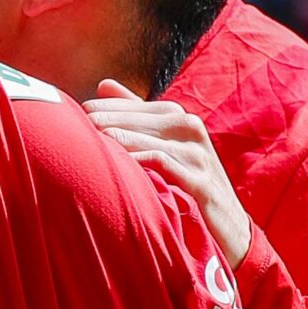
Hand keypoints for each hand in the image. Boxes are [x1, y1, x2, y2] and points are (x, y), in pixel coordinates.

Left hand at [85, 81, 250, 265]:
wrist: (229, 223)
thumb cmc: (189, 180)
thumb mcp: (166, 144)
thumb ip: (136, 115)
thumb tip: (102, 85)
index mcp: (179, 117)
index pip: (134, 105)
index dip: (105, 108)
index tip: (77, 112)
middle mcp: (190, 129)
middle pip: (140, 119)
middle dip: (107, 120)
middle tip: (77, 123)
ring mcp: (197, 154)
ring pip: (150, 140)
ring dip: (120, 139)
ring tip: (91, 139)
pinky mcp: (200, 181)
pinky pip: (164, 164)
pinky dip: (141, 160)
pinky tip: (119, 164)